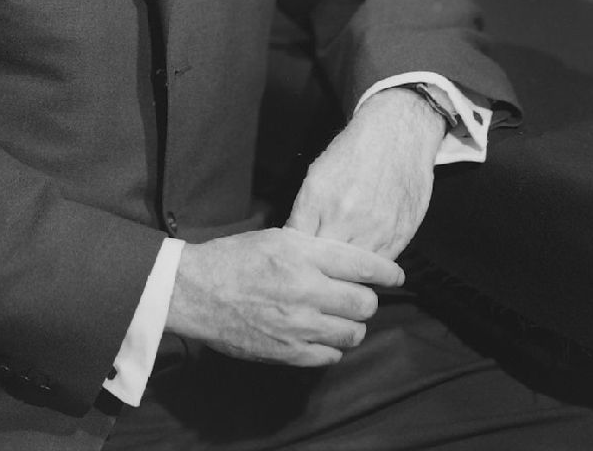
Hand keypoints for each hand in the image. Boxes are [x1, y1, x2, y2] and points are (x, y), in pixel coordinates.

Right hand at [166, 226, 403, 366]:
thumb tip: (347, 261)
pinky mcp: (288, 352)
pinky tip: (321, 335)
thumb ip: (314, 249)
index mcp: (303, 254)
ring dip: (352, 326)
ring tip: (340, 318)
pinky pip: (331, 356)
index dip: (387, 272)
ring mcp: (298, 324)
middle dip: (367, 300)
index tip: (396, 276)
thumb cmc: (233, 259)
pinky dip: (332, 347)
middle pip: (364, 302)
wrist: (196, 291)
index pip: (363, 265)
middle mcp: (306, 289)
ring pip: (353, 333)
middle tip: (358, 297)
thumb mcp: (276, 237)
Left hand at [285, 87, 443, 259]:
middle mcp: (345, 216)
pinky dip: (371, 269)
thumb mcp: (317, 173)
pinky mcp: (400, 235)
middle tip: (316, 273)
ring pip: (354, 273)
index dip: (295, 257)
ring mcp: (375, 229)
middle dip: (318, 270)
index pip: (298, 245)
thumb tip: (295, 240)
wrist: (397, 133)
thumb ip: (305, 211)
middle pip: (324, 264)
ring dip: (346, 276)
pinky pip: (379, 266)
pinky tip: (365, 264)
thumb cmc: (355, 150)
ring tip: (340, 275)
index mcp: (318, 198)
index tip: (296, 261)